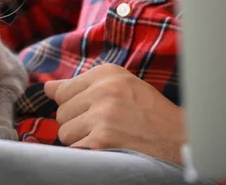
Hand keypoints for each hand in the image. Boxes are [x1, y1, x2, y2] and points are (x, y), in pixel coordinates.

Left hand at [44, 64, 184, 164]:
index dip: (73, 106)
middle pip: (60, 112)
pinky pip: (74, 148)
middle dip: (76, 123)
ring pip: (64, 131)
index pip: (60, 90)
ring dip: (80, 139)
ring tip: (106, 136)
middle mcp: (103, 90)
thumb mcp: (120, 85)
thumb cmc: (147, 112)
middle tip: (104, 126)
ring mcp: (102, 115)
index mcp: (106, 73)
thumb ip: (81, 85)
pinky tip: (106, 147)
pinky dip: (86, 151)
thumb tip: (46, 88)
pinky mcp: (102, 139)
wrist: (179, 139)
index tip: (91, 111)